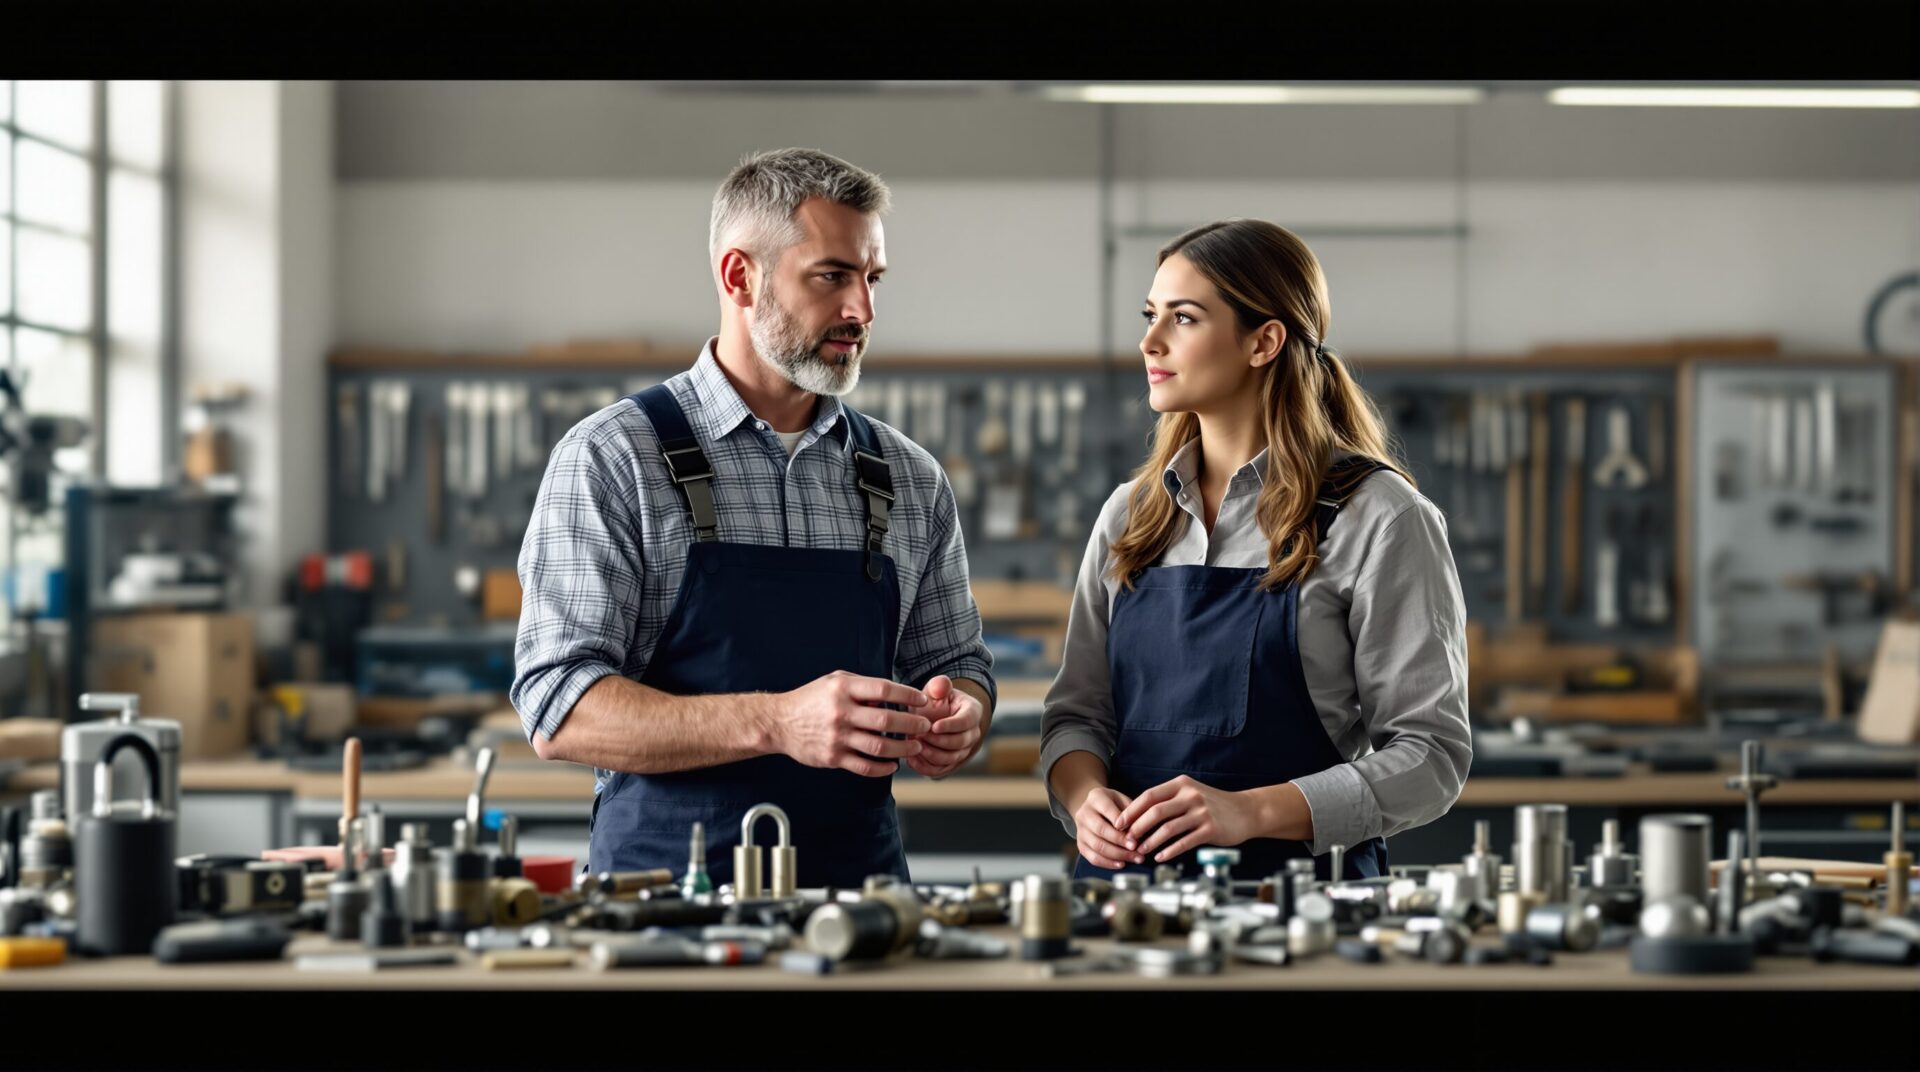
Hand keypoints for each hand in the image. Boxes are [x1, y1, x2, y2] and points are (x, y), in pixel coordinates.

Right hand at [776, 670, 931, 776]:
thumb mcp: (834, 681)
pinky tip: (893, 765)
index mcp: (843, 689)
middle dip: (912, 724)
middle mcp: (841, 712)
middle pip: (887, 720)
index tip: (922, 700)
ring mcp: (837, 737)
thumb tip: (892, 696)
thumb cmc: (811, 699)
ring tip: (915, 747)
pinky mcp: (833, 758)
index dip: (907, 695)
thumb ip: (862, 686)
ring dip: (903, 748)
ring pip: (879, 746)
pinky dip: (883, 768)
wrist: (778, 723)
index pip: (884, 690)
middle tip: (925, 726)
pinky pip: (864, 766)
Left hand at [902, 675, 983, 778]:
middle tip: (919, 735)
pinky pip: (940, 770)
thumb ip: (939, 685)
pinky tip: (912, 759)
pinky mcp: (951, 763)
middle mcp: (972, 733)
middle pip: (959, 743)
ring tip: (914, 746)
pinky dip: (926, 767)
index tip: (933, 726)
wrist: (935, 716)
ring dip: (931, 754)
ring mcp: (963, 750)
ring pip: (950, 758)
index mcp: (972, 712)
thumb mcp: (937, 689)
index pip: (966, 721)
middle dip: (937, 741)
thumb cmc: (937, 701)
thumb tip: (941, 685)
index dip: (950, 725)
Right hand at [1071, 786, 1141, 870]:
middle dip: (1121, 842)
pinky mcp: (1080, 844)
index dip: (1122, 826)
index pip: (1108, 811)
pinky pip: (1092, 857)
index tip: (1136, 837)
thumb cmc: (1114, 804)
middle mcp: (1084, 813)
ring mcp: (1080, 829)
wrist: (1094, 809)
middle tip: (1137, 850)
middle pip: (1101, 830)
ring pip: (1097, 846)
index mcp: (1095, 797)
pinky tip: (1121, 864)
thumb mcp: (1123, 799)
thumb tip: (1139, 831)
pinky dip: (1108, 863)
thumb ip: (1130, 812)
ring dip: (1118, 855)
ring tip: (1134, 858)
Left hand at [1116, 775, 1262, 862]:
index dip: (1132, 810)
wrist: (1246, 811)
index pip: (1149, 796)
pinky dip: (1169, 851)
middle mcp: (1190, 796)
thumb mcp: (1191, 793)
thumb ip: (1169, 800)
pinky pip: (1184, 842)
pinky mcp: (1210, 828)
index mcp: (1181, 785)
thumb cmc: (1214, 804)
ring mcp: (1201, 812)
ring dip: (1151, 842)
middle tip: (1127, 839)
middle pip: (1155, 812)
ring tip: (1141, 851)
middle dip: (1137, 827)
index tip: (1119, 823)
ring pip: (1168, 828)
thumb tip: (1139, 814)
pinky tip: (1161, 857)